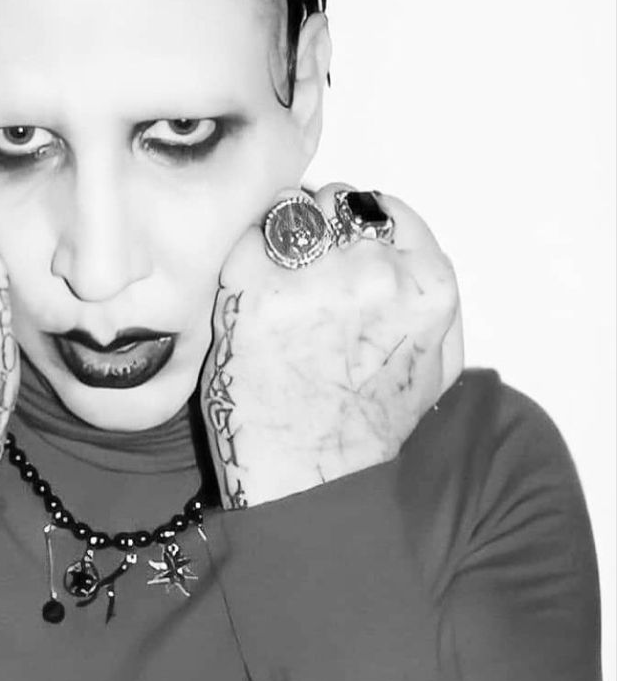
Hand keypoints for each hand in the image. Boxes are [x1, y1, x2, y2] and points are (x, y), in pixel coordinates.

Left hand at [200, 184, 462, 507]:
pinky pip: (245, 236)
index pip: (386, 210)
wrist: (307, 477)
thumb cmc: (369, 428)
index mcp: (428, 285)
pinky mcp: (252, 283)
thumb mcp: (438, 367)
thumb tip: (404, 249)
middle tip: (300, 276)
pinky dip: (241, 258)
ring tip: (273, 286)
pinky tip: (247, 297)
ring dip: (277, 237)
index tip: (337, 254)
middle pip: (336, 203)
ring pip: (288, 211)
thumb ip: (431, 300)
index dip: (356, 229)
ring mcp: (312, 273)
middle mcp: (375, 269)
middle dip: (317, 232)